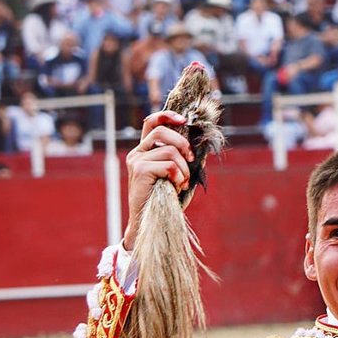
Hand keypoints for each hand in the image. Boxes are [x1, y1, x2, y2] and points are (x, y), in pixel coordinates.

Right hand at [123, 110, 193, 247]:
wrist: (150, 221)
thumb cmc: (165, 199)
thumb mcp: (178, 176)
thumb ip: (185, 160)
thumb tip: (201, 146)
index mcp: (145, 150)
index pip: (151, 122)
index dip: (166, 116)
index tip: (183, 119)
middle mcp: (138, 153)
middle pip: (161, 131)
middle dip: (182, 143)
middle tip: (190, 160)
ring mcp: (136, 161)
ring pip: (169, 151)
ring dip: (183, 168)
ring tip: (182, 182)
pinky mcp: (140, 171)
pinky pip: (168, 164)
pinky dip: (178, 175)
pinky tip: (176, 186)